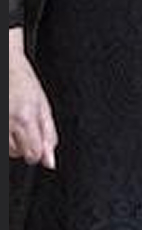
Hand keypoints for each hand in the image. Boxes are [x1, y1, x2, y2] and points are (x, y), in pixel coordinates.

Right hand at [9, 27, 57, 168]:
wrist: (6, 68)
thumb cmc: (25, 84)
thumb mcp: (44, 106)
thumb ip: (48, 134)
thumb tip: (50, 161)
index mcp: (26, 117)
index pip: (32, 154)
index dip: (37, 153)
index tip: (38, 146)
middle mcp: (8, 122)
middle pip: (18, 154)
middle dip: (25, 144)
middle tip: (25, 125)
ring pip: (7, 150)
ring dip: (13, 142)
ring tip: (15, 122)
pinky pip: (2, 143)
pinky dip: (6, 137)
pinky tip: (9, 122)